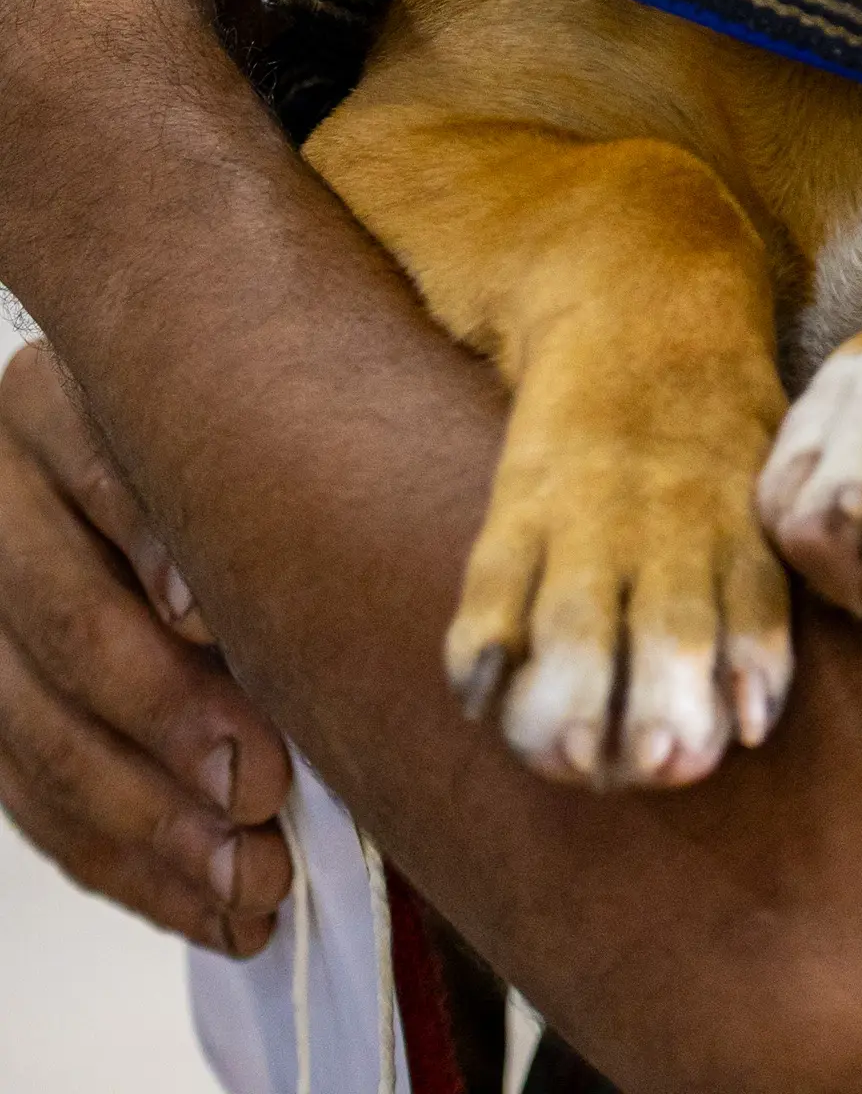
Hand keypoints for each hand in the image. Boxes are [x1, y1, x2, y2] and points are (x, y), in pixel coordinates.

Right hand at [0, 340, 291, 953]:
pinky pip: (33, 803)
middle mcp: (9, 486)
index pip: (96, 458)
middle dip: (166, 715)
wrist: (225, 520)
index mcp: (79, 395)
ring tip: (256, 877)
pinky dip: (130, 868)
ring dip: (152, 822)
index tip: (212, 614)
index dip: (150, 540)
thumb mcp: (292, 428)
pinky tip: (213, 908)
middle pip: (65, 614)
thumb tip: (383, 568)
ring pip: (38, 730)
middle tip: (264, 783)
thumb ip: (299, 480)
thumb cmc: (296, 453)